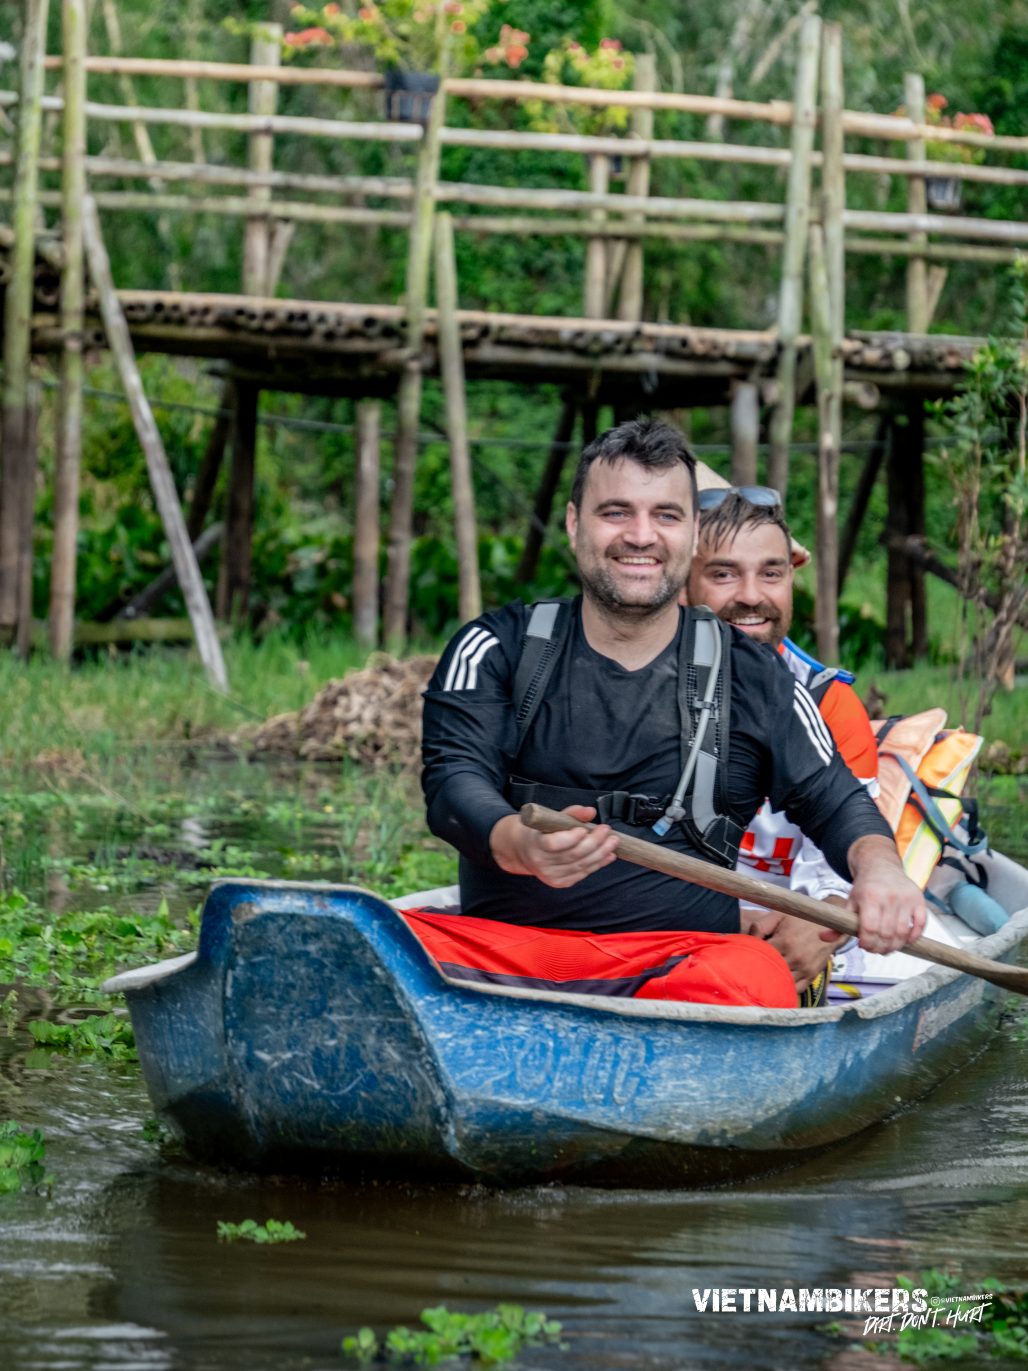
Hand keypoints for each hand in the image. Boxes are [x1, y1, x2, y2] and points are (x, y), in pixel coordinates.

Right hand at [489, 805, 618, 888]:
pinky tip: (608, 855)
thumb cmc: (539, 831)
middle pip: (573, 855)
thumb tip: (591, 812)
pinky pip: (583, 873)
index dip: (571, 838)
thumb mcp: (550, 818)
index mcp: (535, 843)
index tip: (584, 829)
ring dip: (601, 853)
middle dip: (594, 842)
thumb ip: (572, 813)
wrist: (524, 851)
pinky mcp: (560, 882)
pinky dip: (598, 864)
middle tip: (606, 830)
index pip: (554, 844)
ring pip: (581, 865)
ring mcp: (551, 875)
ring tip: (613, 841)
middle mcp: (542, 863)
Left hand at [744, 904, 846, 992]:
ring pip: (782, 983)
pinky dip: (786, 989)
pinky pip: (796, 989)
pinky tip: (779, 983)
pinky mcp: (812, 976)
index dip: (751, 957)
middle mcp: (795, 957)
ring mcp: (805, 969)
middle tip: (751, 969)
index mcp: (785, 941)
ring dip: (772, 981)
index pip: (761, 956)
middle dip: (760, 970)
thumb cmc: (801, 919)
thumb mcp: (779, 915)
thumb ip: (761, 926)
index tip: (746, 957)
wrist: (830, 925)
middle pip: (770, 972)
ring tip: (763, 977)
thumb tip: (748, 939)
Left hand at [844, 834, 927, 954]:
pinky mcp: (919, 900)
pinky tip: (904, 940)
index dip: (867, 943)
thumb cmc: (865, 888)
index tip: (864, 946)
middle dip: (880, 948)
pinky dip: (914, 937)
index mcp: (869, 897)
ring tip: (887, 948)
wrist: (881, 866)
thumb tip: (823, 938)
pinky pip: (921, 925)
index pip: (869, 928)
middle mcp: (889, 897)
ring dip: (895, 946)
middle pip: (887, 934)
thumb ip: (838, 922)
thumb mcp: (850, 902)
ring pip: (903, 933)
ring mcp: (906, 898)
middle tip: (875, 949)